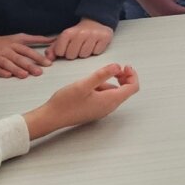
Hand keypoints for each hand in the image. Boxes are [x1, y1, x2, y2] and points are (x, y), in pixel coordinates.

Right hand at [0, 33, 54, 78]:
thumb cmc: (6, 41)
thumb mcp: (20, 37)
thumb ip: (36, 39)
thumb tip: (53, 39)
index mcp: (15, 44)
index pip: (28, 51)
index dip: (38, 57)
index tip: (48, 63)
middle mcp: (7, 50)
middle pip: (19, 58)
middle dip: (29, 65)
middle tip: (38, 72)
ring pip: (7, 63)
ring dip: (16, 69)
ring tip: (25, 75)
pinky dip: (1, 71)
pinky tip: (8, 75)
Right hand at [23, 63, 139, 139]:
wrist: (51, 117)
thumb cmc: (65, 103)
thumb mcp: (84, 84)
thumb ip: (102, 75)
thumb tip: (118, 66)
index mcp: (110, 101)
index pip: (133, 88)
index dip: (132, 75)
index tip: (124, 66)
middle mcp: (109, 107)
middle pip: (125, 90)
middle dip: (122, 77)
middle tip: (112, 68)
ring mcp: (102, 110)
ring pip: (113, 92)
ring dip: (108, 82)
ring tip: (91, 80)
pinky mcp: (94, 110)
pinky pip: (105, 97)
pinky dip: (101, 88)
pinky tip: (87, 86)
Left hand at [47, 19, 112, 61]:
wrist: (96, 22)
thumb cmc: (78, 33)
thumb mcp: (64, 38)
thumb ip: (54, 48)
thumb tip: (49, 58)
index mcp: (68, 33)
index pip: (60, 52)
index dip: (63, 52)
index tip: (68, 46)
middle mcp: (80, 33)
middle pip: (71, 56)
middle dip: (74, 53)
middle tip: (78, 46)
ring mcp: (93, 36)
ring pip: (84, 55)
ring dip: (85, 53)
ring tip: (86, 45)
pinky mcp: (104, 38)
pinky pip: (96, 53)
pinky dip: (95, 50)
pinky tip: (94, 44)